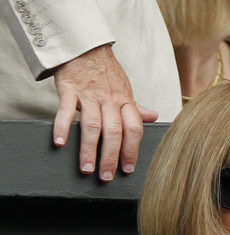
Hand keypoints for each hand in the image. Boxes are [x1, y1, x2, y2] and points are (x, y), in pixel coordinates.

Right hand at [53, 44, 157, 181]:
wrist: (84, 47)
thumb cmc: (105, 72)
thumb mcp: (124, 88)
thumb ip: (136, 106)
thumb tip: (153, 116)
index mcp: (125, 101)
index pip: (134, 129)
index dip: (132, 150)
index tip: (127, 169)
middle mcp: (110, 100)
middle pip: (114, 132)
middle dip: (111, 157)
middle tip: (106, 177)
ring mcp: (89, 95)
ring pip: (92, 126)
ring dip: (89, 149)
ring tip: (87, 168)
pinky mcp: (69, 89)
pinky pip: (66, 110)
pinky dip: (63, 127)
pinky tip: (61, 143)